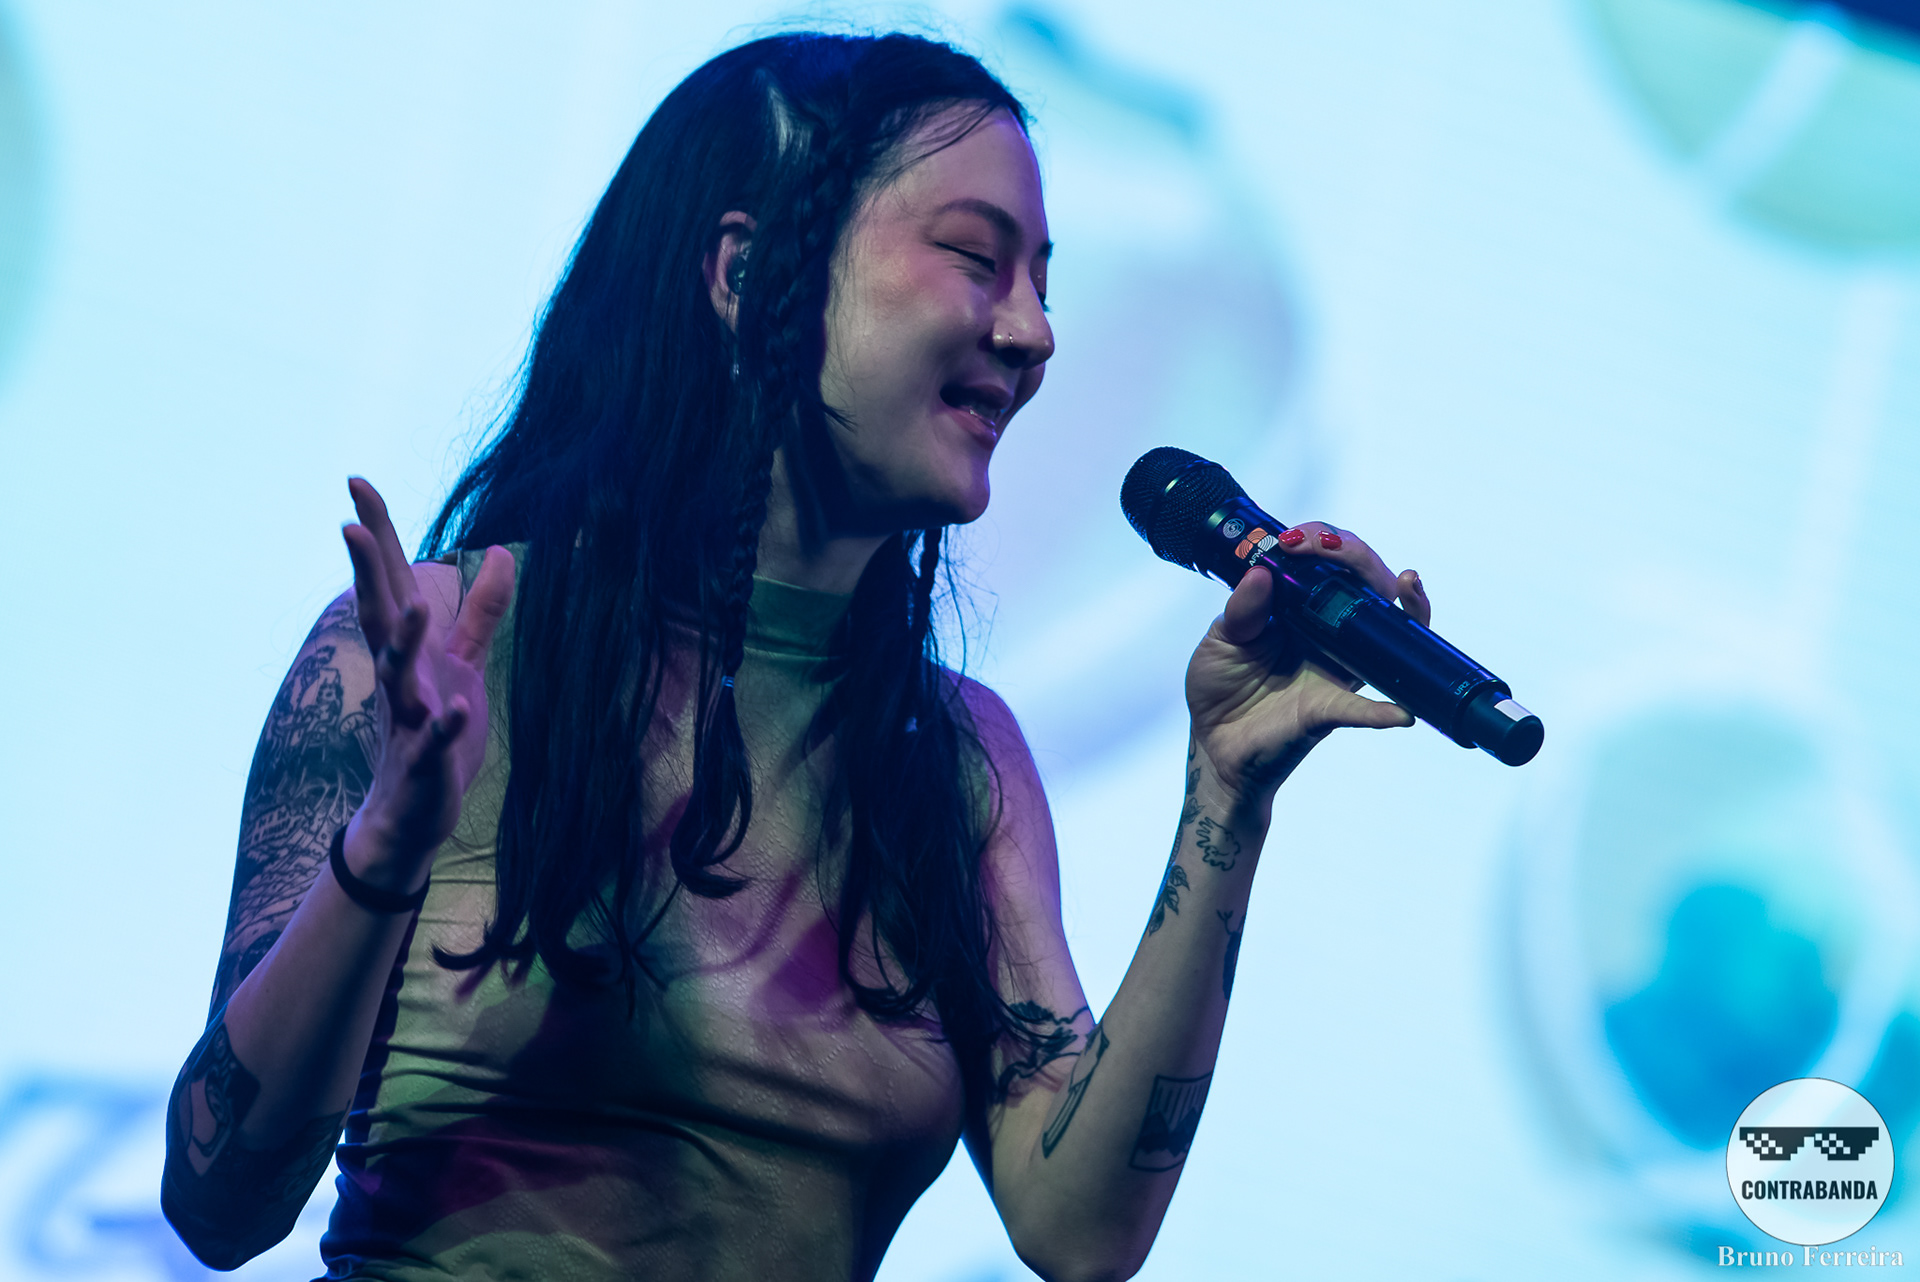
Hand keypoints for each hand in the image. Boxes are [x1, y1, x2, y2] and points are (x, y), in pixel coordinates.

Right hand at [340, 478, 514, 880]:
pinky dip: (445, 726)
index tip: (356, 482)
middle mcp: (399, 676)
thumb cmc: (434, 730)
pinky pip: (433, 740)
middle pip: (379, 616)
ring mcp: (408, 718)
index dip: (376, 535)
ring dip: (406, 641)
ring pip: (399, 674)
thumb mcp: (463, 664)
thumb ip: (482, 611)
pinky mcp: (425, 761)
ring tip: (417, 606)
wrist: (412, 813)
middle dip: (367, 573)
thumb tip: (502, 552)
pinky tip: (458, 709)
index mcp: (408, 649)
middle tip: (348, 525)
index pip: (390, 583)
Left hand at [1184, 521, 1430, 807]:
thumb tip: (1262, 572)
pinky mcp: (1330, 710)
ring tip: (1403, 584)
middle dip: (1358, 556)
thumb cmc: (1221, 687)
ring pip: (1388, 635)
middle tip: (1330, 546)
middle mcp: (1330, 633)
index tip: (1295, 540)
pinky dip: (1384, 711)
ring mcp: (1337, 669)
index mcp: (1302, 609)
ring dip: (1406, 607)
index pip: (1331, 562)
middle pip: (1369, 585)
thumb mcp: (1221, 640)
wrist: (1215, 744)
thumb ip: (1240, 610)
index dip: (1323, 540)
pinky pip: (1363, 710)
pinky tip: (1400, 711)